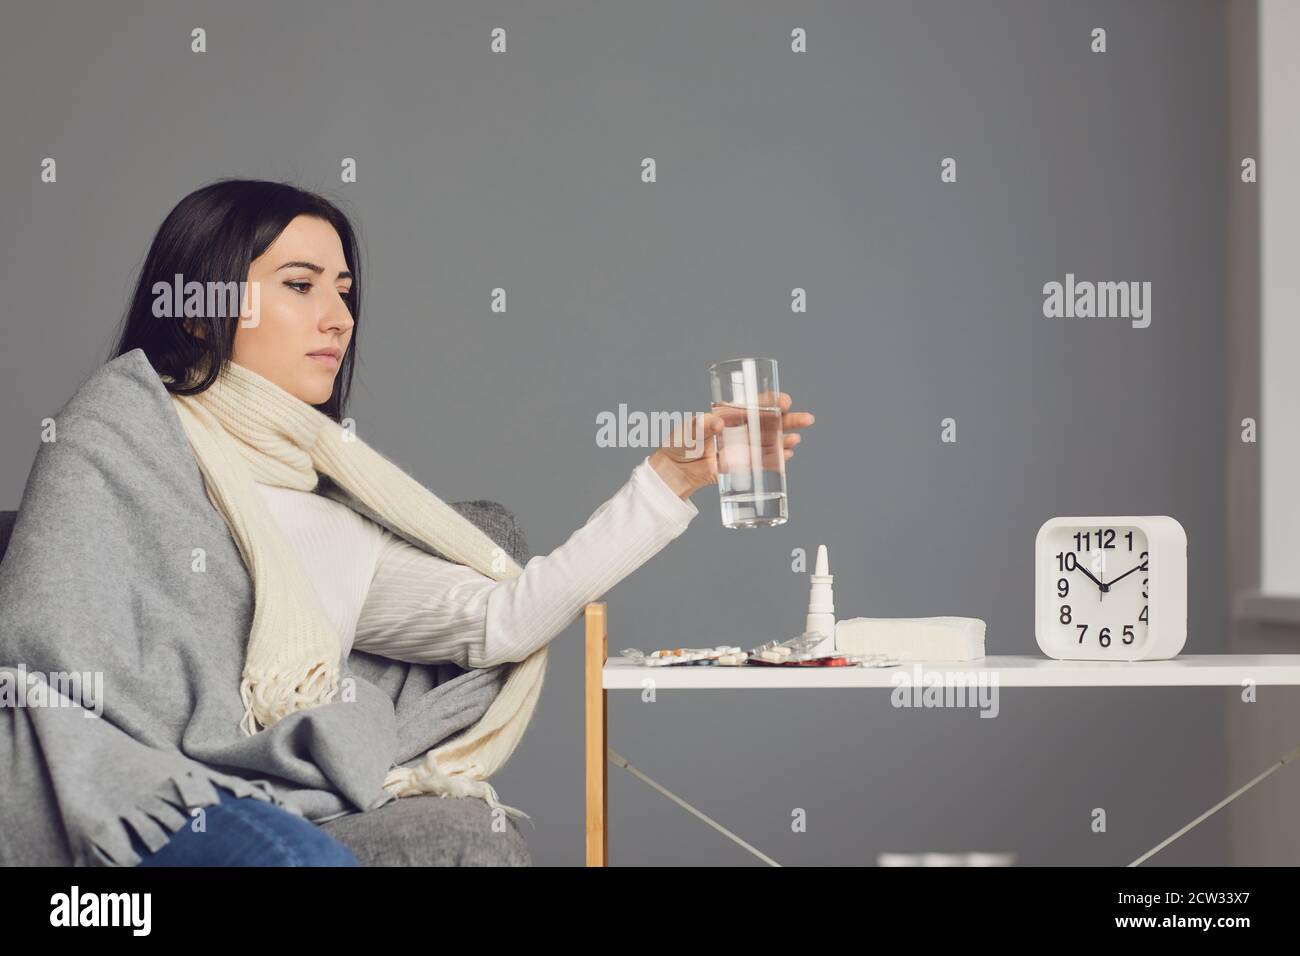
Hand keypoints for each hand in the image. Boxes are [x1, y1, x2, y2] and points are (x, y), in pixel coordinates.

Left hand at [649, 392, 814, 498]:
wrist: (673, 470)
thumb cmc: (679, 444)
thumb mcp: (687, 431)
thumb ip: (701, 425)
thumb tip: (718, 423)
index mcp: (729, 414)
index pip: (754, 404)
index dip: (771, 401)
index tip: (784, 402)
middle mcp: (739, 429)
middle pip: (768, 422)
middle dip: (788, 420)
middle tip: (806, 419)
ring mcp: (742, 447)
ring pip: (769, 442)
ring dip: (784, 441)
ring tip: (796, 440)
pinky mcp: (740, 465)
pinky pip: (761, 462)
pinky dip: (775, 460)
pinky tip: (787, 457)